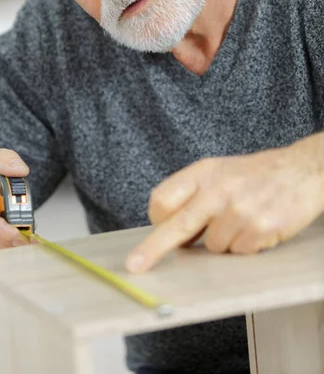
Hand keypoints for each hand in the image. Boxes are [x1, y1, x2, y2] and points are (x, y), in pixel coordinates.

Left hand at [125, 139, 323, 272]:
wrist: (301, 169)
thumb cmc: (255, 174)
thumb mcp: (219, 171)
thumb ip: (193, 194)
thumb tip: (168, 231)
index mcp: (203, 172)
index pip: (163, 199)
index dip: (158, 220)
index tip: (160, 227)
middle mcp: (218, 189)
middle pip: (177, 226)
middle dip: (153, 249)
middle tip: (134, 266)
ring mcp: (239, 209)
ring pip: (213, 247)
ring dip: (225, 241)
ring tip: (243, 219)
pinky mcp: (260, 228)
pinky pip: (238, 252)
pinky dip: (246, 245)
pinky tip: (257, 226)